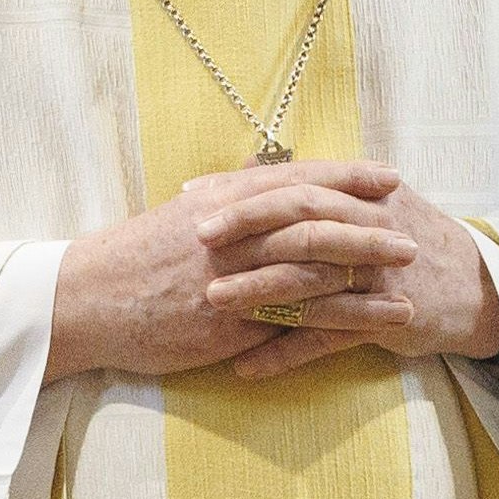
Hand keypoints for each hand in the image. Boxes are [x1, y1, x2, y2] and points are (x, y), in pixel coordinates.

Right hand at [45, 162, 415, 382]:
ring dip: (368, 265)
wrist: (87, 301)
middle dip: (367, 220)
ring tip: (411, 269)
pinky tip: (385, 323)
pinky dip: (351, 317)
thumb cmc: (130, 262)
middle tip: (411, 225)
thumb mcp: (178, 219)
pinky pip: (304, 317)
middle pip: (314, 217)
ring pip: (316, 263)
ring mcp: (234, 275)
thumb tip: (261, 183)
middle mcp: (231, 232)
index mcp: (219, 201)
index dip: (345, 175)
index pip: (294, 179)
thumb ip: (225, 204)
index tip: (388, 175)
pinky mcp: (234, 319)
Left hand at [193, 162, 498, 381]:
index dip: (246, 188)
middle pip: (305, 219)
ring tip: (211, 301)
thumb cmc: (407, 242)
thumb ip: (312, 189)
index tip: (194, 193)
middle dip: (249, 226)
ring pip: (312, 279)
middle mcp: (373, 228)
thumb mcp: (370, 204)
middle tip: (198, 238)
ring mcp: (381, 275)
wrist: (479, 290)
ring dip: (259, 290)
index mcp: (364, 195)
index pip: (299, 182)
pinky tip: (246, 366)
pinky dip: (285, 353)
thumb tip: (246, 167)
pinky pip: (328, 338)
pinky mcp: (387, 319)